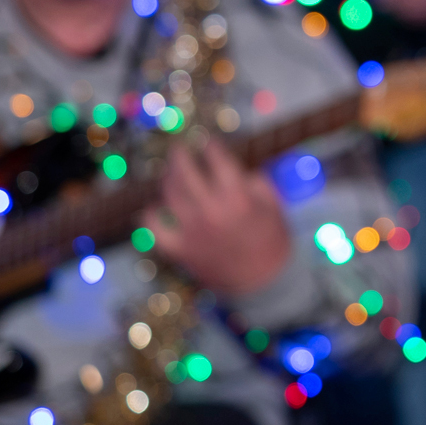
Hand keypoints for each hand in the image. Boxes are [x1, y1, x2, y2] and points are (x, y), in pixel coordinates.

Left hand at [151, 141, 291, 297]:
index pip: (217, 160)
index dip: (211, 147)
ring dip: (168, 180)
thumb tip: (236, 170)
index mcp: (237, 198)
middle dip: (180, 156)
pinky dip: (151, 215)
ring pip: (169, 195)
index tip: (208, 142)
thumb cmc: (272, 241)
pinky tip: (154, 208)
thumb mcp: (274, 206)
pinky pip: (155, 228)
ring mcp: (192, 231)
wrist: (264, 283)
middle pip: (186, 173)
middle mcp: (211, 211)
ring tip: (171, 174)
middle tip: (178, 149)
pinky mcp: (180, 249)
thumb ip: (256, 182)